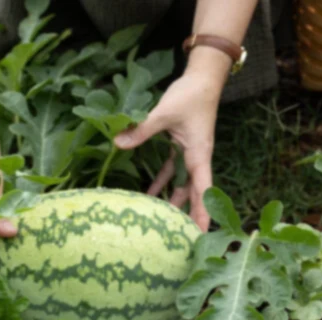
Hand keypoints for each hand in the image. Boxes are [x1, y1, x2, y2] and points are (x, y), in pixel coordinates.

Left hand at [113, 68, 226, 231]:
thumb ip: (141, 129)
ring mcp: (189, 154)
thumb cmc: (190, 95)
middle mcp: (197, 159)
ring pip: (182, 184)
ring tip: (160, 223)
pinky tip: (148, 194)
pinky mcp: (181, 147)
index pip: (203, 190)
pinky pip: (171, 170)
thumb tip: (117, 143)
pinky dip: (161, 182)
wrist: (202, 78)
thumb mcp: (164, 113)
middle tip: (180, 239)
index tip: (201, 233)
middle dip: (188, 215)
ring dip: (171, 201)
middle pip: (194, 193)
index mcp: (200, 155)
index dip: (202, 213)